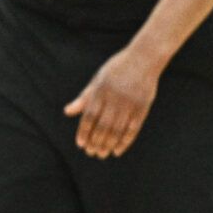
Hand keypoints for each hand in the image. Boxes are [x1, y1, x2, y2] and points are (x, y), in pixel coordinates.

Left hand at [63, 44, 162, 158]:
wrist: (144, 58)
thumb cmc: (116, 69)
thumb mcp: (97, 80)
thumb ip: (84, 98)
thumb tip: (67, 112)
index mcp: (101, 91)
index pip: (90, 116)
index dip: (84, 132)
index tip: (80, 144)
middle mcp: (115, 99)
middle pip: (103, 126)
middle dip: (96, 142)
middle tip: (91, 153)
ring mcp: (130, 103)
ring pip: (118, 130)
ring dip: (108, 144)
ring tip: (102, 154)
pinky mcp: (143, 107)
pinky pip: (133, 129)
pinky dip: (125, 141)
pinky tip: (117, 150)